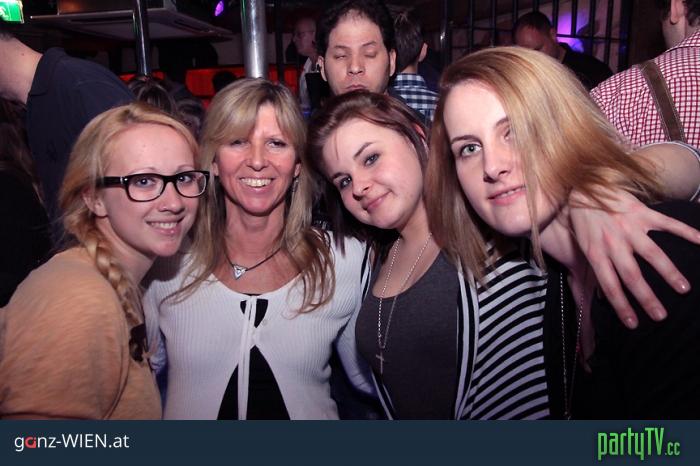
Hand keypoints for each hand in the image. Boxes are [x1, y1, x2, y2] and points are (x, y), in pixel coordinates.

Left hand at [569, 189, 699, 327]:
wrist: (584, 186)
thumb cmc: (583, 221)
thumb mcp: (582, 247)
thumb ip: (596, 269)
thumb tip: (603, 297)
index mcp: (596, 253)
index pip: (609, 285)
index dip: (621, 305)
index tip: (634, 324)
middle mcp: (613, 242)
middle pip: (632, 275)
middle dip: (646, 297)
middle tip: (661, 316)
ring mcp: (629, 227)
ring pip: (652, 254)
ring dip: (668, 272)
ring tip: (683, 289)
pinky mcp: (642, 212)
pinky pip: (668, 224)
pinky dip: (687, 233)